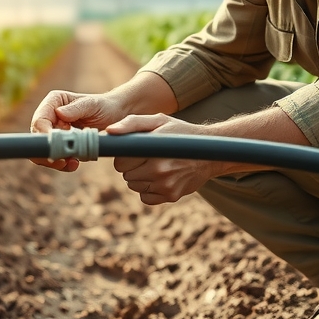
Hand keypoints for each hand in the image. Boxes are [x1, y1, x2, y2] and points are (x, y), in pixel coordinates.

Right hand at [28, 90, 127, 170]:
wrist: (114, 116)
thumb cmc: (103, 106)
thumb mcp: (92, 105)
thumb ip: (76, 109)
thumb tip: (59, 114)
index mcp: (53, 102)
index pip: (39, 121)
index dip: (44, 136)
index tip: (56, 147)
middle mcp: (50, 116)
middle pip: (37, 138)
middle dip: (49, 151)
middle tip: (63, 160)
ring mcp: (53, 131)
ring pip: (43, 150)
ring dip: (55, 160)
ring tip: (72, 163)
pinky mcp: (60, 144)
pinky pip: (54, 157)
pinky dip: (62, 164)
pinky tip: (74, 163)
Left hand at [105, 114, 220, 204]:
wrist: (210, 153)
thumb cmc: (180, 133)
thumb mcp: (158, 121)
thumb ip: (132, 124)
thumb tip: (109, 132)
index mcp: (154, 150)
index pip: (120, 162)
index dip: (124, 156)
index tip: (136, 150)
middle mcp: (159, 170)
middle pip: (126, 175)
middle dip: (132, 166)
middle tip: (147, 157)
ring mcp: (166, 185)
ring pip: (134, 187)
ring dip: (139, 178)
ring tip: (155, 165)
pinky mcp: (171, 196)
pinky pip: (145, 198)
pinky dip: (148, 190)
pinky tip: (159, 178)